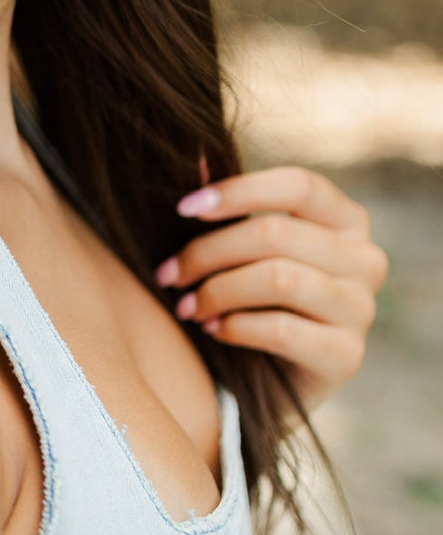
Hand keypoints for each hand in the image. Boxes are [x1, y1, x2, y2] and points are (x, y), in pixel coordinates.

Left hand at [153, 166, 389, 415]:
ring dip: (216, 291)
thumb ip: (226, 206)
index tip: (183, 209)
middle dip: (208, 251)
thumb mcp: (241, 250)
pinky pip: (281, 329)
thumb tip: (194, 152)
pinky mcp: (347, 356)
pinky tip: (212, 329)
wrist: (267, 383)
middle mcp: (366, 259)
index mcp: (347, 221)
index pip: (299, 185)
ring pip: (277, 278)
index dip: (238, 191)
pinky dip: (234, 326)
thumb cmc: (252, 300)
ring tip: (186, 306)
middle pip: (276, 233)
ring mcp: (362, 309)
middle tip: (168, 274)